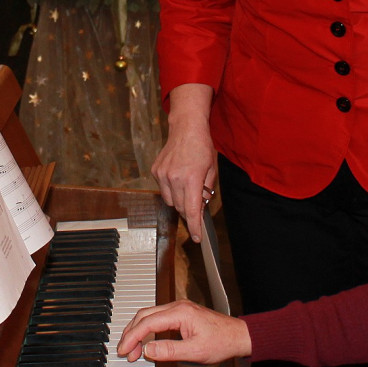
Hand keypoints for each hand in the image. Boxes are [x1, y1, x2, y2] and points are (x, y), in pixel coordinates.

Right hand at [116, 300, 250, 363]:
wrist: (239, 336)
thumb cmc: (222, 342)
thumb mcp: (195, 352)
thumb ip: (169, 351)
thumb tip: (147, 350)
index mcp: (180, 313)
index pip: (148, 323)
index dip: (133, 338)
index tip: (125, 350)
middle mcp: (177, 307)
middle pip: (144, 316)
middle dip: (131, 333)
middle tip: (124, 351)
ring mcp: (179, 309)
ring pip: (149, 316)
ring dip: (138, 331)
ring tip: (132, 349)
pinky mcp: (181, 314)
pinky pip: (158, 318)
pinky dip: (148, 330)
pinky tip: (145, 342)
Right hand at [152, 85, 216, 242]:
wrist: (186, 128)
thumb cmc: (202, 147)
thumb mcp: (211, 170)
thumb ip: (207, 191)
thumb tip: (200, 207)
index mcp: (191, 179)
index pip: (191, 210)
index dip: (195, 227)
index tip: (197, 238)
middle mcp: (174, 178)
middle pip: (179, 208)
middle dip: (188, 211)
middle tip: (197, 204)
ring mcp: (162, 175)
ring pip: (169, 201)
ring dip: (179, 201)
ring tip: (187, 188)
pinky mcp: (156, 171)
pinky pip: (163, 189)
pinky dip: (171, 189)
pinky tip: (178, 177)